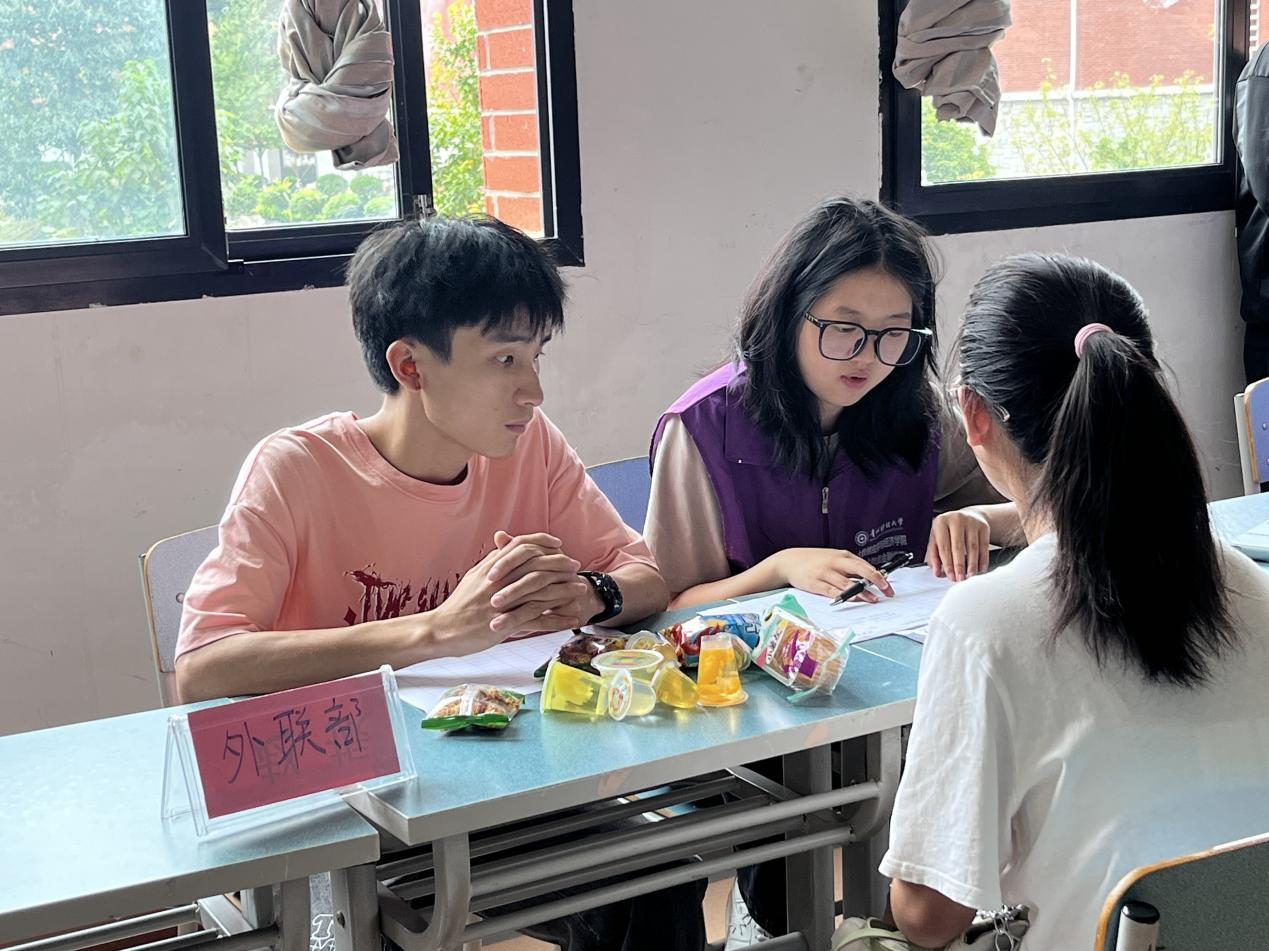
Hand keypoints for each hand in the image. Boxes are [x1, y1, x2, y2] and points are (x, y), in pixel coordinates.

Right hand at [429, 534, 581, 654]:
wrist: (441, 629)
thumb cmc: (458, 606)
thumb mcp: (473, 577)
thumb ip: (491, 561)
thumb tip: (504, 546)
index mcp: (491, 568)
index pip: (521, 546)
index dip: (542, 542)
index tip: (558, 544)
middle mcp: (499, 581)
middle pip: (536, 565)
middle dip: (560, 564)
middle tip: (575, 566)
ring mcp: (503, 602)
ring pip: (540, 591)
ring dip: (563, 590)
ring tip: (580, 591)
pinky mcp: (505, 623)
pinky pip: (537, 620)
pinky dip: (557, 619)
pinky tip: (570, 620)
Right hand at [772, 548, 893, 602]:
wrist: (789, 561)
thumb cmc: (814, 560)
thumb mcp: (832, 557)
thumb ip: (849, 566)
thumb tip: (868, 577)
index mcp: (841, 555)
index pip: (864, 565)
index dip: (878, 575)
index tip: (888, 585)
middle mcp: (835, 563)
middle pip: (860, 570)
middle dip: (875, 580)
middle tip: (886, 590)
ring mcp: (825, 573)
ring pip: (847, 583)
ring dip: (862, 592)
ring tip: (873, 599)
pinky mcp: (815, 584)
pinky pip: (832, 591)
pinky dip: (843, 596)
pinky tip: (851, 600)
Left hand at [927, 508, 989, 581]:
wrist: (968, 516)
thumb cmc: (949, 531)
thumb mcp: (937, 538)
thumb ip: (934, 555)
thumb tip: (936, 572)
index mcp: (941, 523)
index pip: (944, 547)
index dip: (947, 563)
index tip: (950, 576)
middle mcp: (956, 520)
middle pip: (959, 547)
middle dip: (959, 565)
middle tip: (960, 578)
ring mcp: (971, 521)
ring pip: (973, 547)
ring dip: (972, 564)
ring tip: (970, 575)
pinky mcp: (983, 526)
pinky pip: (984, 545)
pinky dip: (983, 559)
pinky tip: (981, 568)